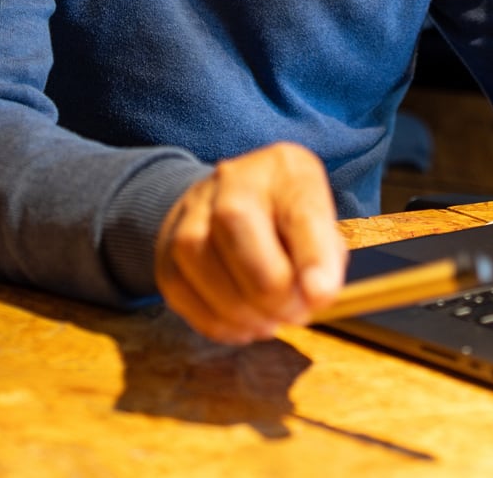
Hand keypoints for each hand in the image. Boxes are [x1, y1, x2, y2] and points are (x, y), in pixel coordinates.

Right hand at [153, 142, 347, 343]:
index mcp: (285, 170)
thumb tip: (315, 294)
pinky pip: (181, 290)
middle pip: (235, 224)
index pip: (299, 209)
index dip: (312, 255)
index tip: (321, 294)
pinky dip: (217, 321)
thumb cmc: (287, 223)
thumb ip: (325, 258)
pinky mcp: (167, 251)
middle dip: (271, 289)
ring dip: (241, 310)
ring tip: (269, 320)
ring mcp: (192, 211)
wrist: (231, 208)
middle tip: (295, 313)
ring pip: (200, 259)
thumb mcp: (321, 229)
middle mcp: (233, 179)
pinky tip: (243, 322)